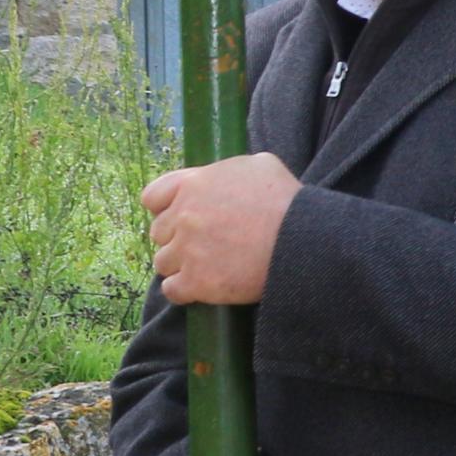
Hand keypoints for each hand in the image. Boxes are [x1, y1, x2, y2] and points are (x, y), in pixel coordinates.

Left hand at [143, 153, 300, 305]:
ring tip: (206, 267)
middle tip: (203, 244)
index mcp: (193, 184)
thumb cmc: (287, 200)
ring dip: (180, 265)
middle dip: (177, 238)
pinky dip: (184, 290)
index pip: (152, 197)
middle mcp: (183, 216)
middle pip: (158, 233)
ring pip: (163, 262)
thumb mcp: (260, 165)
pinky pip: (172, 290)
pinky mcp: (197, 282)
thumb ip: (228, 170)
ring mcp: (187, 250)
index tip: (181, 217)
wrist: (303, 241)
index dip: (165, 209)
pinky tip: (202, 287)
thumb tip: (221, 177)